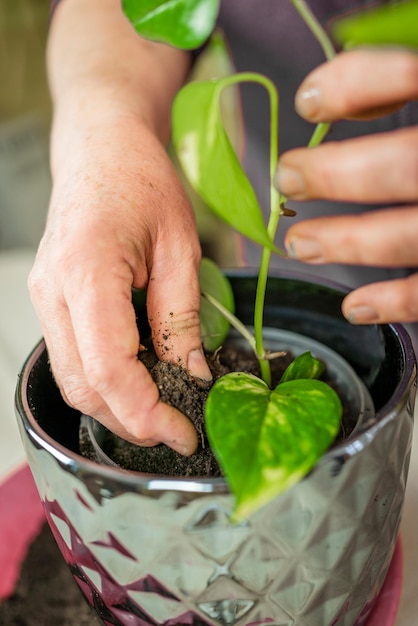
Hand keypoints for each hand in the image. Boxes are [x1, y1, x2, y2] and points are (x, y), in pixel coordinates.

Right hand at [29, 115, 210, 455]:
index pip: (107, 368)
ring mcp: (44, 297)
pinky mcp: (51, 301)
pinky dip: (106, 380)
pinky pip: (73, 357)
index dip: (145, 412)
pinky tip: (141, 377)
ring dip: (117, 405)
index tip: (183, 432)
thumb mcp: (181, 248)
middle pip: (82, 386)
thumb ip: (182, 318)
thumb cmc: (144, 183)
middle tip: (178, 428)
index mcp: (86, 271)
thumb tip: (191, 377)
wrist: (102, 150)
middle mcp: (52, 291)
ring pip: (72, 379)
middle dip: (130, 419)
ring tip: (164, 407)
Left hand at [275, 49, 417, 323]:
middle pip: (405, 166)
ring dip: (346, 242)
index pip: (413, 75)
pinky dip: (393, 303)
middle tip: (290, 176)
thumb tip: (339, 95)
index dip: (355, 83)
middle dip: (335, 173)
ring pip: (409, 236)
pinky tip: (355, 306)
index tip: (310, 100)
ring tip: (300, 243)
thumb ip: (411, 86)